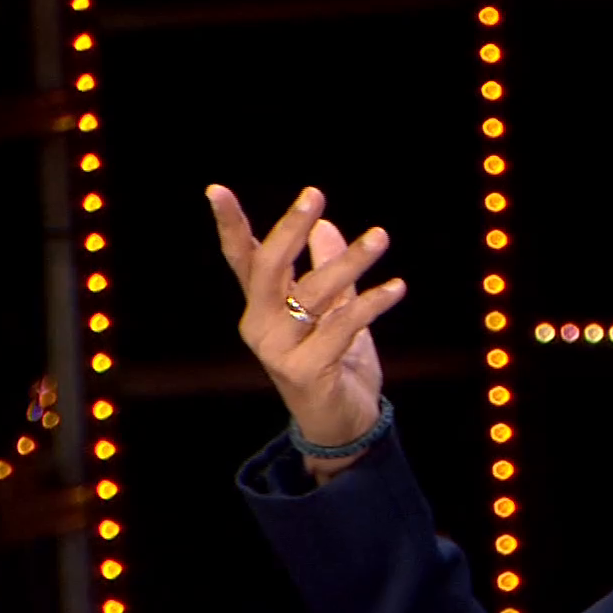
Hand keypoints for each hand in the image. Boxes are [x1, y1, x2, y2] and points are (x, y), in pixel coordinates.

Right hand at [208, 185, 404, 455]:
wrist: (342, 424)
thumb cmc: (334, 362)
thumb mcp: (333, 309)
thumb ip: (326, 269)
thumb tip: (326, 224)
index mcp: (261, 306)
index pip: (242, 259)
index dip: (229, 225)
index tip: (216, 188)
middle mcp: (261, 325)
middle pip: (269, 268)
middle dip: (290, 229)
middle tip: (314, 194)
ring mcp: (279, 351)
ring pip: (313, 295)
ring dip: (349, 263)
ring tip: (380, 236)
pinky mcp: (306, 372)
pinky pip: (341, 328)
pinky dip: (370, 304)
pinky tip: (396, 287)